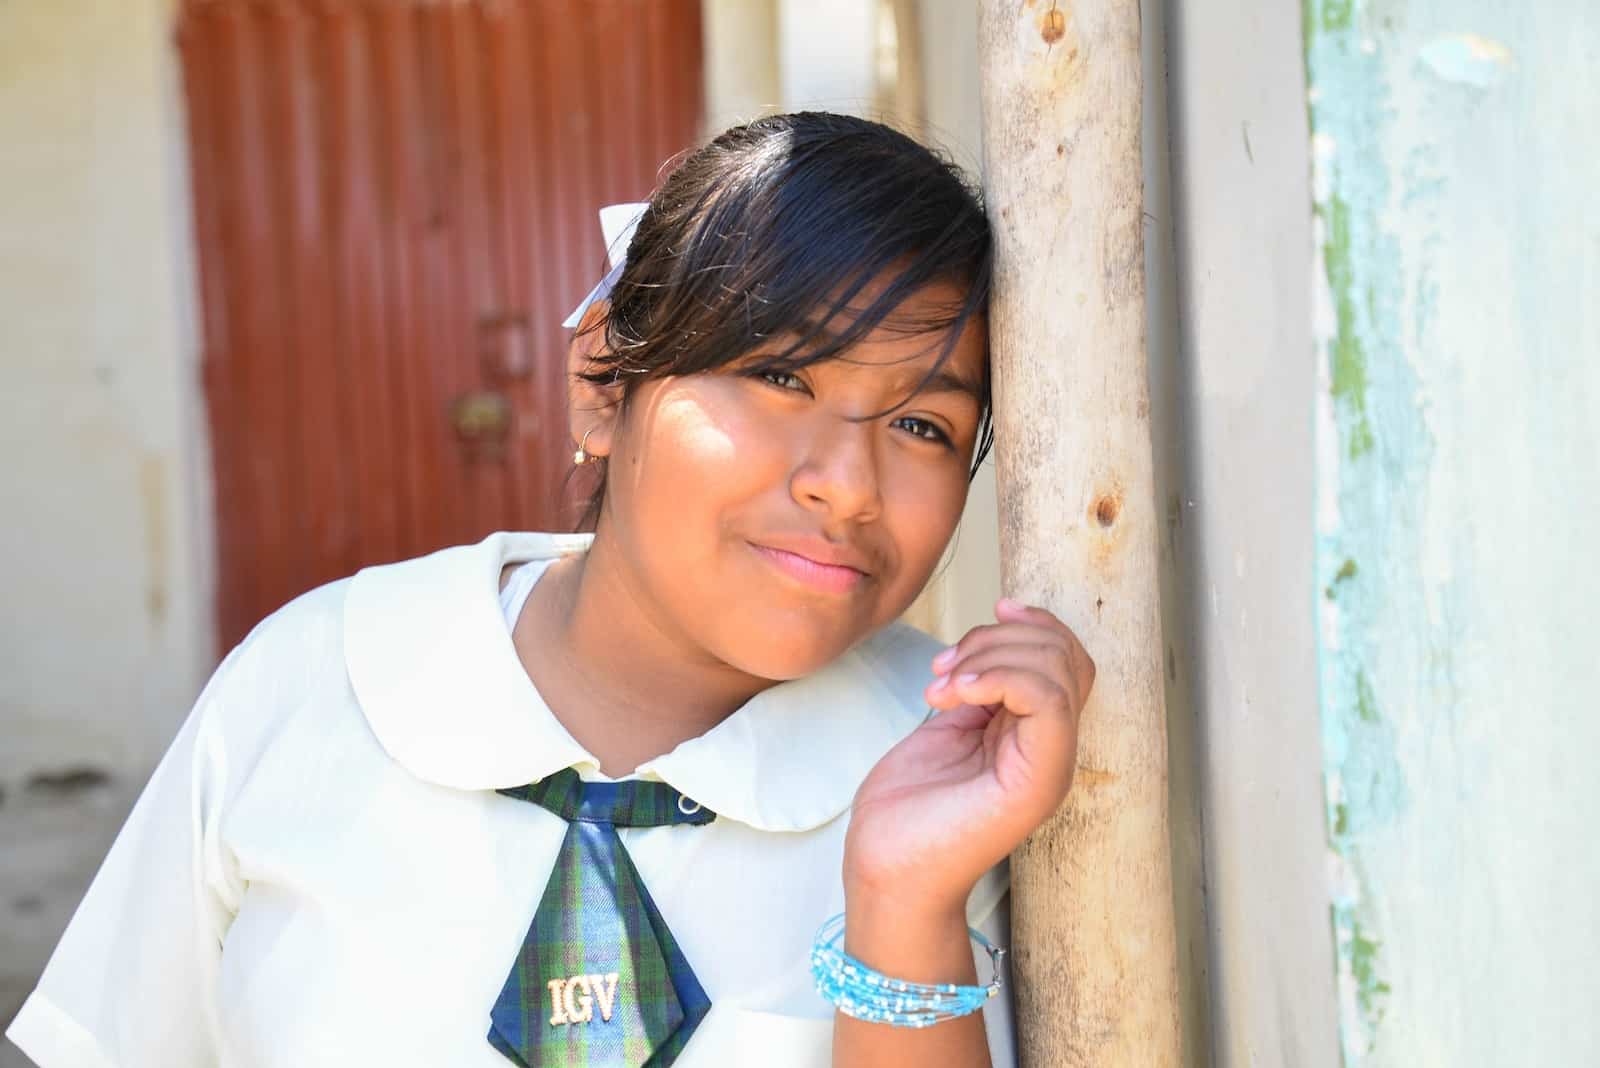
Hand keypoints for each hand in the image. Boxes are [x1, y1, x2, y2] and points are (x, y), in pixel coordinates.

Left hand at [843, 598, 1095, 913]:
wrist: (886, 871)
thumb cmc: (907, 811)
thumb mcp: (948, 727)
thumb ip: (979, 692)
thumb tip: (990, 646)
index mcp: (1035, 739)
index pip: (1068, 661)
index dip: (1037, 624)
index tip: (992, 613)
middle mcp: (1052, 752)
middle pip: (1066, 656)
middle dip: (1002, 636)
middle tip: (947, 665)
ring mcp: (1049, 768)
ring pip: (1059, 670)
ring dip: (992, 654)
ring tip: (944, 683)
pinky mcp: (1036, 782)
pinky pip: (1047, 700)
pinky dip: (999, 675)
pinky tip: (956, 690)